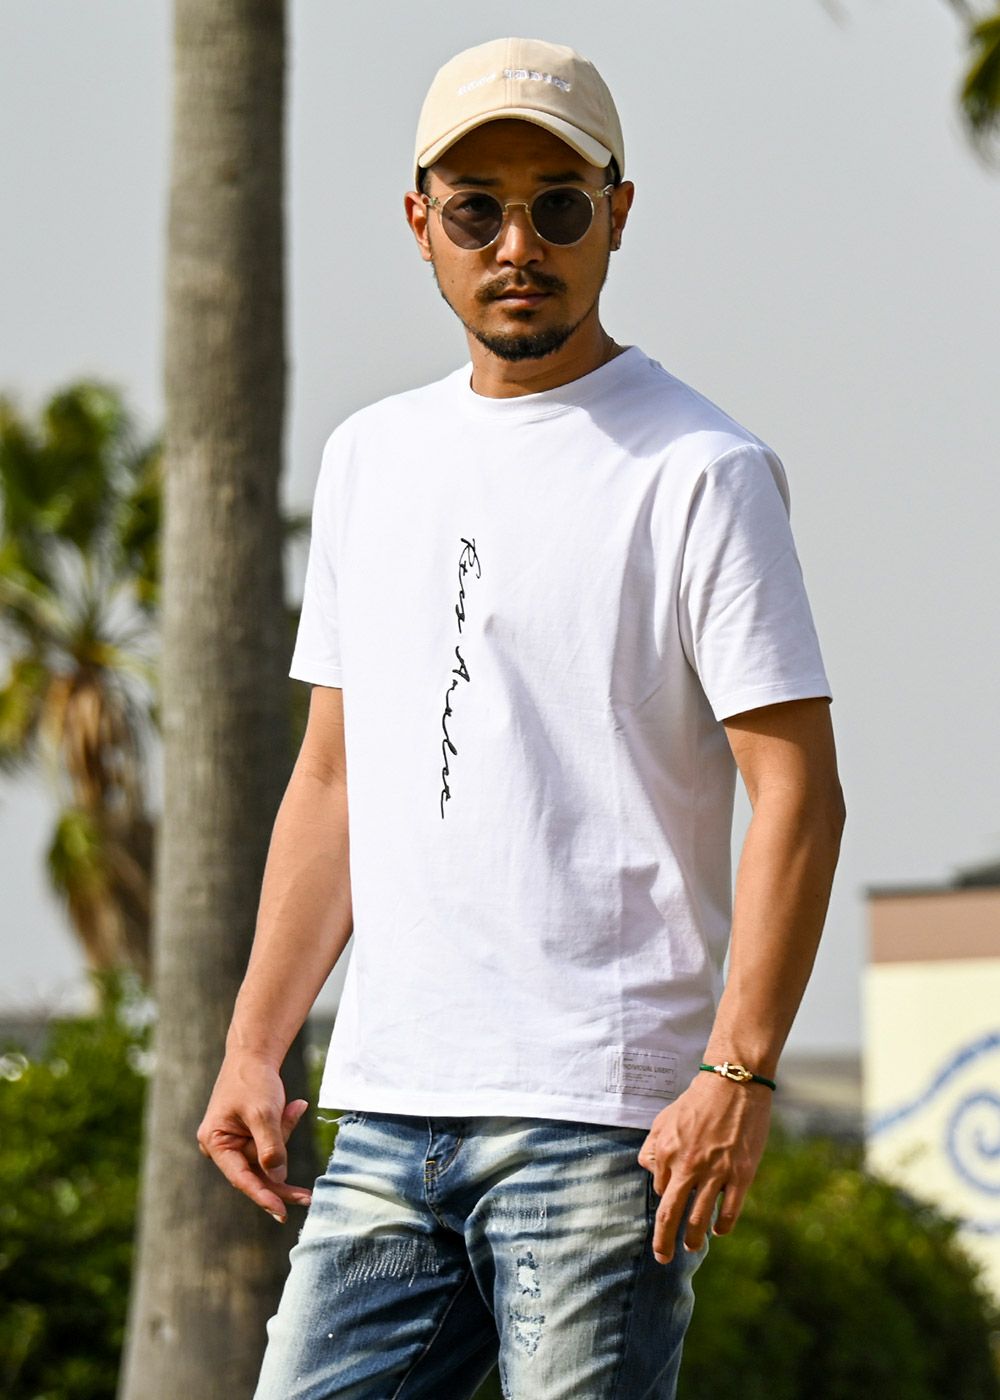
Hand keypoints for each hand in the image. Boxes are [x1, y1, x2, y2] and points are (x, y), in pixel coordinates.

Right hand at [197, 1053, 313, 1222]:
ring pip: (267, 1157)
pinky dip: (285, 1129)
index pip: (241, 1177)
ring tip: (294, 1106)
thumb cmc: (253, 1080)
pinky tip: (295, 1107)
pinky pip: (271, 1144)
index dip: (263, 1196)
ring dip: (284, 1135)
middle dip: (281, 1167)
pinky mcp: (248, 1136)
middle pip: (256, 1170)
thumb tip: (277, 1178)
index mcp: (215, 1142)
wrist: (254, 1055)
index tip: (281, 1212)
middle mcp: (221, 1146)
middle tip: (308, 1196)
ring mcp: (234, 1142)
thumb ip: (270, 1147)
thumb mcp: (263, 1113)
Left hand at [637, 1071, 772, 1262]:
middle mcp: (688, 1165)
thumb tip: (648, 1171)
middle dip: (664, 1243)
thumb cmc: (697, 1101)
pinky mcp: (740, 1174)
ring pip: (699, 1219)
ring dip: (694, 1239)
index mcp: (667, 1152)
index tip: (670, 1207)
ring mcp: (715, 1172)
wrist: (734, 1084)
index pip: (659, 1190)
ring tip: (692, 1248)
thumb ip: (653, 1146)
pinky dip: (722, 1226)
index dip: (664, 1199)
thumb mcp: (664, 1119)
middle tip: (662, 1259)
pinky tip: (719, 1231)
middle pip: (671, 1215)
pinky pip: (729, 1210)